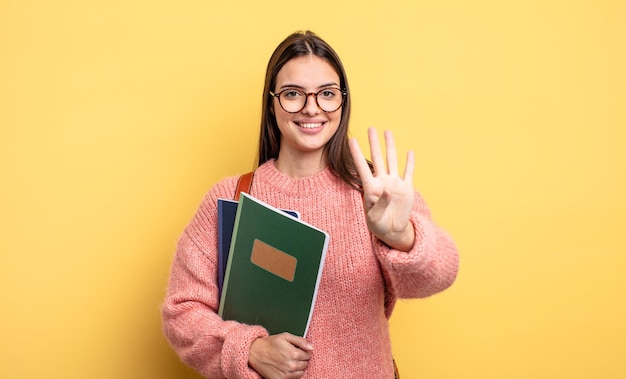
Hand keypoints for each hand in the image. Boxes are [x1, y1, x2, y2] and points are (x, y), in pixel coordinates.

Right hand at [248, 333, 312, 378]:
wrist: (255, 353)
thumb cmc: (269, 344)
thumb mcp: (285, 336)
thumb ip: (300, 341)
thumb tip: (311, 347)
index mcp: (293, 353)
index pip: (308, 354)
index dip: (305, 351)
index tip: (299, 349)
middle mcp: (291, 365)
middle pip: (305, 364)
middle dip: (301, 359)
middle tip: (292, 354)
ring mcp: (286, 374)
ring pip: (301, 372)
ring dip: (298, 366)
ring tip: (289, 360)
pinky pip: (294, 378)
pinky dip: (292, 373)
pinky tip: (286, 367)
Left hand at [349, 127, 415, 250]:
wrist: (393, 230)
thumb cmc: (378, 224)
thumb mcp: (374, 217)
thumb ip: (381, 203)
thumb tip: (388, 189)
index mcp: (370, 187)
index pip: (362, 167)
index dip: (357, 153)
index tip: (351, 140)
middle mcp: (382, 181)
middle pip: (377, 158)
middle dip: (374, 143)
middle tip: (371, 127)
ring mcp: (394, 183)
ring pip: (392, 160)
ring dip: (390, 146)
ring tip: (387, 132)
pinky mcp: (406, 188)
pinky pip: (408, 172)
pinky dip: (409, 162)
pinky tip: (409, 152)